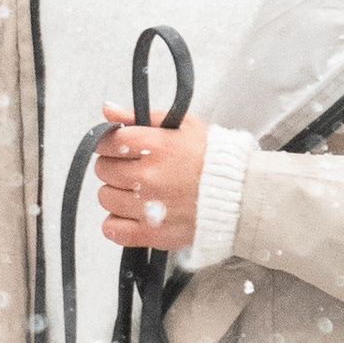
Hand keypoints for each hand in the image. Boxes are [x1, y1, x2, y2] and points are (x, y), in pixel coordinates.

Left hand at [93, 108, 208, 251]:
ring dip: (117, 194)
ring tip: (138, 192)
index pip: (106, 142)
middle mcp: (148, 176)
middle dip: (115, 167)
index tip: (121, 149)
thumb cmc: (211, 158)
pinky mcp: (152, 233)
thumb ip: (140, 116)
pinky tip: (132, 215)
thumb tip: (106, 109)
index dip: (111, 144)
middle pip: (103, 170)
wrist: (240, 195)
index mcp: (155, 145)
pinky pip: (112, 229)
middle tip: (135, 170)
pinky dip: (117, 223)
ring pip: (105, 198)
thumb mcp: (182, 125)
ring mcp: (148, 207)